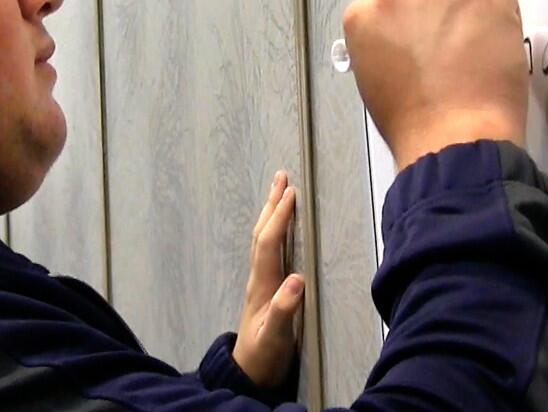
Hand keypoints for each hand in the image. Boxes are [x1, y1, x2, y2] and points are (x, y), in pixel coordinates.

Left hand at [231, 170, 303, 388]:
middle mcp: (258, 278)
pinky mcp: (265, 287)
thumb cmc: (265, 356)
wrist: (249, 372)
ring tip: (279, 190)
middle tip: (281, 176)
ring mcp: (260, 281)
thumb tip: (298, 279)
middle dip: (272, 204)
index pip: (269, 243)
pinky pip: (267, 249)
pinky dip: (273, 229)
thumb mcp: (277, 337)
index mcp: (262, 285)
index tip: (291, 193)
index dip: (280, 218)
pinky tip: (277, 226)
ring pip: (263, 238)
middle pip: (262, 233)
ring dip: (271, 212)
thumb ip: (286, 309)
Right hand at [342, 0, 527, 171]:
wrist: (451, 137)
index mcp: (365, 12)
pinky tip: (495, 52)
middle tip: (456, 40)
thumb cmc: (410, 120)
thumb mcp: (374, 74)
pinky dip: (502, 22)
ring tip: (478, 50)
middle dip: (443, 6)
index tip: (427, 32)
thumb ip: (386, 39)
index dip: (415, 14)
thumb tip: (411, 34)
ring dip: (472, 10)